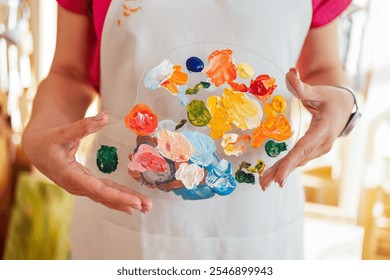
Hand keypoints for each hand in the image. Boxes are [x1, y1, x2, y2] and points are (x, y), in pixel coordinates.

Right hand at [22, 112, 151, 213]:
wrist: (37, 149)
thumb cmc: (49, 140)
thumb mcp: (64, 131)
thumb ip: (84, 125)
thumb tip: (105, 116)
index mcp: (70, 175)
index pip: (97, 189)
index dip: (116, 196)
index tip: (133, 202)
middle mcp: (77, 185)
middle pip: (105, 196)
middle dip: (127, 202)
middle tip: (147, 206)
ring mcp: (81, 186)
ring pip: (106, 197)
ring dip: (126, 202)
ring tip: (146, 207)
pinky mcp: (85, 184)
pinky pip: (104, 194)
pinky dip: (118, 199)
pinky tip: (131, 205)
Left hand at [259, 68, 353, 189]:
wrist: (344, 107)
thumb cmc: (331, 98)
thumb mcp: (319, 91)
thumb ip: (302, 87)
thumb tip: (290, 72)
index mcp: (323, 131)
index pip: (304, 148)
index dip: (290, 163)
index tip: (279, 177)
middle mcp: (322, 144)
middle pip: (298, 160)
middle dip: (281, 172)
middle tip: (264, 184)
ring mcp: (319, 149)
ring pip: (298, 162)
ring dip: (281, 172)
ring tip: (264, 183)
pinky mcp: (313, 150)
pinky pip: (298, 160)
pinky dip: (285, 167)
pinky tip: (272, 175)